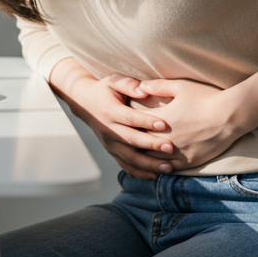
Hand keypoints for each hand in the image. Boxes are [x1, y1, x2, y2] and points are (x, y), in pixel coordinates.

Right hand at [55, 71, 176, 180]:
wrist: (86, 104)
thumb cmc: (106, 90)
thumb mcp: (113, 80)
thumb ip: (128, 84)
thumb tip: (144, 90)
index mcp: (109, 110)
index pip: (129, 118)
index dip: (146, 122)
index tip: (164, 125)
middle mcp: (108, 129)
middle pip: (131, 140)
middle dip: (151, 145)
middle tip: (171, 148)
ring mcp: (109, 143)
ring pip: (129, 158)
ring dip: (148, 164)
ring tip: (168, 167)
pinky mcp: (111, 152)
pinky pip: (125, 166)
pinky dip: (139, 173)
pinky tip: (155, 175)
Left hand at [132, 79, 244, 170]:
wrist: (231, 115)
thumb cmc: (206, 97)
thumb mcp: (180, 86)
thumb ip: (157, 86)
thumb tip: (139, 86)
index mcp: (160, 119)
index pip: (134, 125)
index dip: (127, 123)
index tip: (123, 121)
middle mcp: (165, 138)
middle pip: (139, 144)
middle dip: (132, 141)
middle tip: (124, 140)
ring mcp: (177, 152)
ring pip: (151, 159)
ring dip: (143, 156)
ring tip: (136, 154)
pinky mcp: (189, 162)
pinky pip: (168, 168)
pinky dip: (159, 166)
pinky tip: (156, 164)